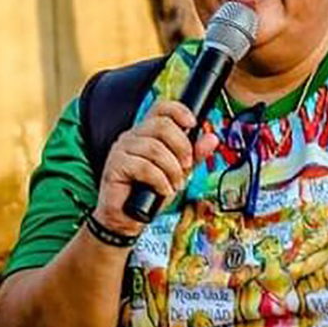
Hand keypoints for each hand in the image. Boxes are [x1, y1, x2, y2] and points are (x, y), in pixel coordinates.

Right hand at [94, 101, 218, 235]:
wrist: (128, 218)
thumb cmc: (150, 193)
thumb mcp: (179, 172)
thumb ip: (194, 155)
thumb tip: (212, 138)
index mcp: (146, 133)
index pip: (160, 108)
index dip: (179, 110)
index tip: (193, 124)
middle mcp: (131, 136)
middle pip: (161, 125)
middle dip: (182, 146)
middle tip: (187, 165)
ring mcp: (121, 150)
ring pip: (154, 148)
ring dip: (172, 169)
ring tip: (175, 184)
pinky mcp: (115, 166)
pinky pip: (144, 167)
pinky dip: (160, 180)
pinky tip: (163, 190)